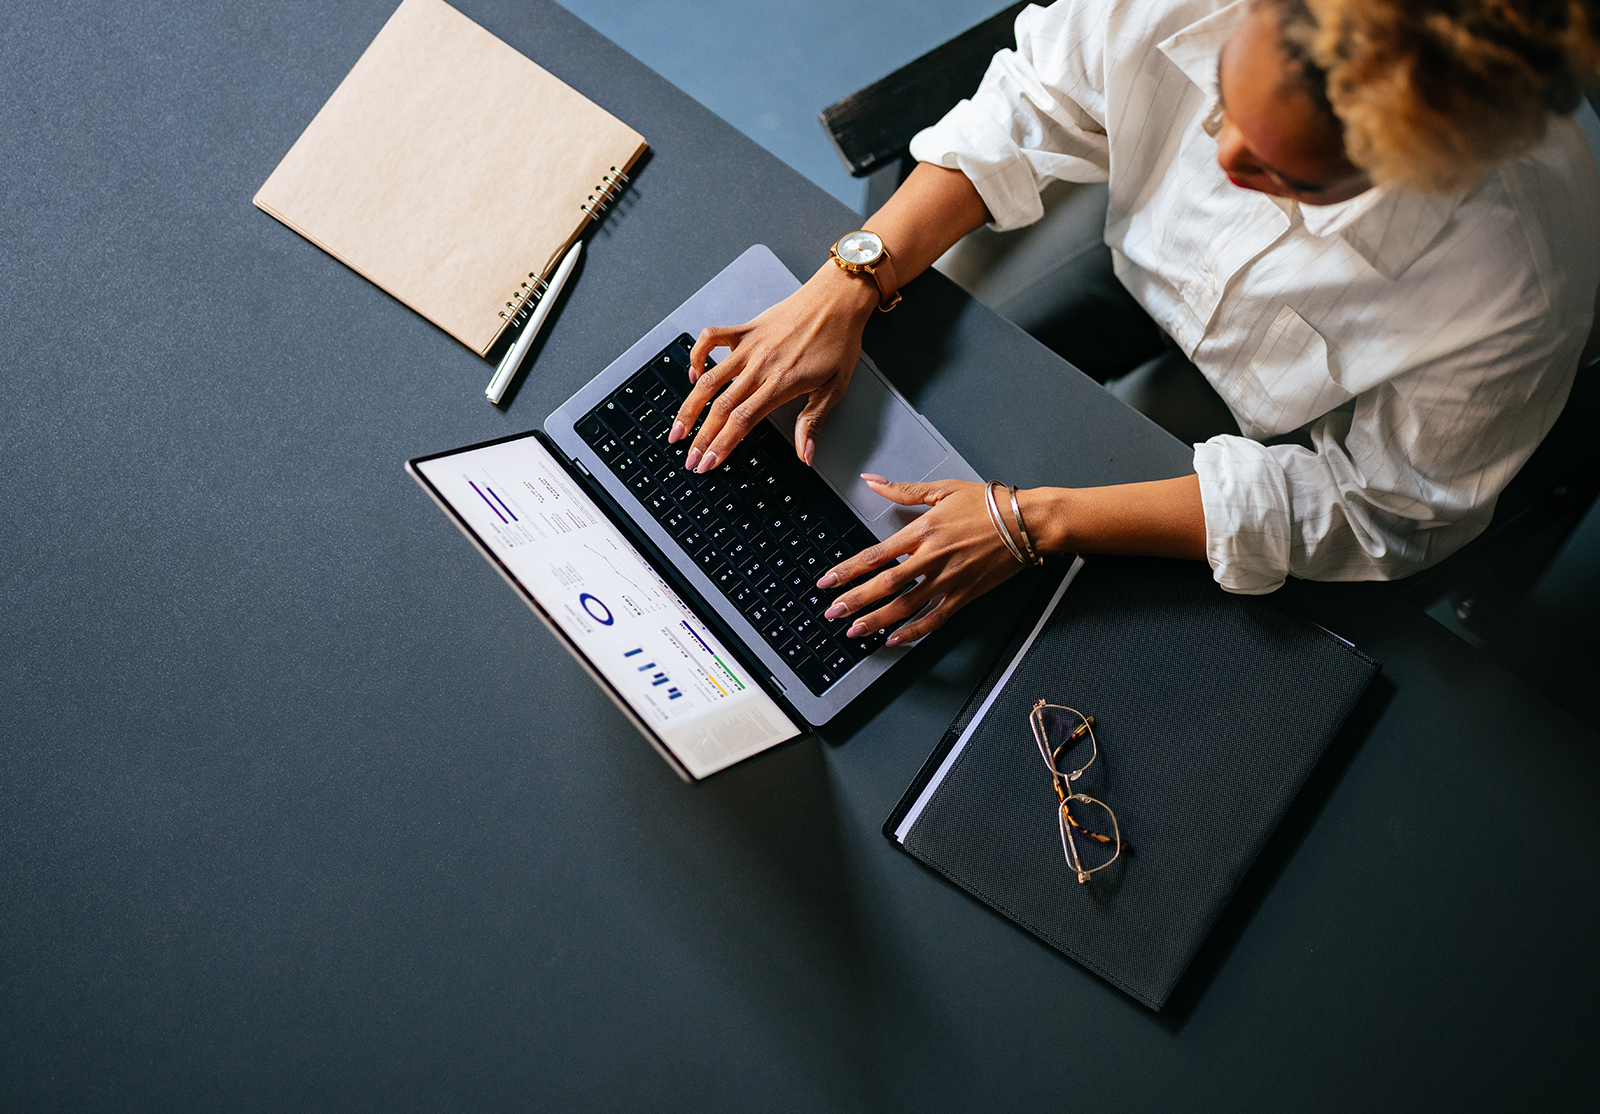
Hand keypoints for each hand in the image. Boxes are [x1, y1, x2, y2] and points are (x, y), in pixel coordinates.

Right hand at [668, 262, 877, 473]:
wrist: (838, 299)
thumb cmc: (839, 341)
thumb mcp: (834, 388)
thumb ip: (813, 423)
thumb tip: (806, 455)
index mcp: (782, 384)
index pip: (742, 422)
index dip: (721, 446)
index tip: (708, 463)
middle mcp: (760, 365)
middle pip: (721, 407)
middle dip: (701, 437)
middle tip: (690, 458)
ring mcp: (750, 346)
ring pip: (709, 379)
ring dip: (689, 407)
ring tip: (678, 429)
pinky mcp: (746, 329)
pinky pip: (711, 338)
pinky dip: (696, 355)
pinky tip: (693, 374)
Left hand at [817, 476, 1029, 646]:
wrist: (1026, 522)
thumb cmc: (988, 504)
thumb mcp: (942, 489)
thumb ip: (903, 490)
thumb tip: (873, 482)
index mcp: (922, 531)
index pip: (875, 555)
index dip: (847, 571)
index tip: (827, 582)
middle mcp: (931, 558)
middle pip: (884, 584)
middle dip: (854, 601)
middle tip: (832, 612)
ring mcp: (948, 580)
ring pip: (905, 606)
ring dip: (876, 620)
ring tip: (854, 631)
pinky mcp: (965, 595)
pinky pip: (934, 618)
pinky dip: (913, 632)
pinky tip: (895, 639)